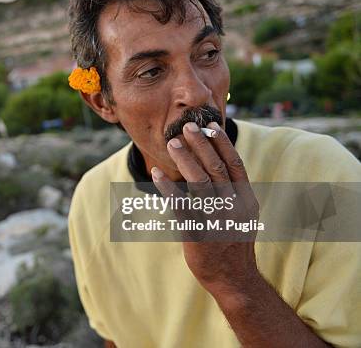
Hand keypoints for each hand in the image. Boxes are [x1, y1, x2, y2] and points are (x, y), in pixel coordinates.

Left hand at [150, 121, 260, 295]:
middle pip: (217, 168)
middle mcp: (234, 207)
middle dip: (201, 144)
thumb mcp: (242, 214)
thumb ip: (234, 191)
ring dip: (185, 160)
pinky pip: (180, 205)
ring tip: (172, 143)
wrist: (233, 278)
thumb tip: (219, 162)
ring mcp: (217, 220)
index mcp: (247, 200)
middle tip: (186, 126)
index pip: (236, 164)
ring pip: (201, 183)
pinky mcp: (198, 232)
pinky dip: (168, 188)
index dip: (222, 143)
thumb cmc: (233, 242)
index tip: (210, 125)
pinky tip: (156, 175)